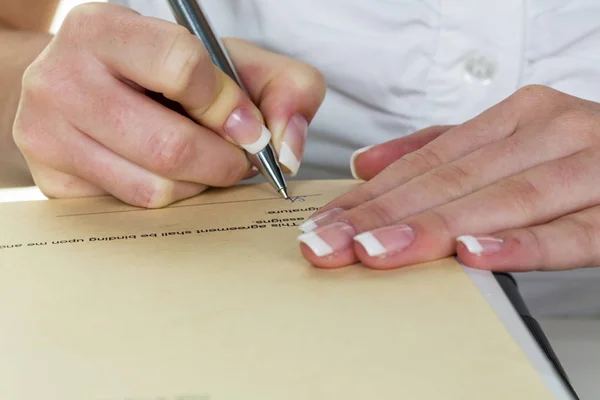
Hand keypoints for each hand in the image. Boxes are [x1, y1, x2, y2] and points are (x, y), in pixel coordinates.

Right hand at [13, 3, 324, 206]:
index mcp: (105, 29)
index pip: (182, 67)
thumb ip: (284, 87)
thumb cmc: (164, 75)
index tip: (247, 127)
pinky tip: (171, 175)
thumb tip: (286, 151)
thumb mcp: (228, 62)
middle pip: (170, 145)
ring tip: (202, 162)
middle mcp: (61, 78)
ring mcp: (47, 134)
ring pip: (154, 188)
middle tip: (235, 159)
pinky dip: (171, 199)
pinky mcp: (53, 181)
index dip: (229, 106)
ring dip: (199, 184)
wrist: (86, 88)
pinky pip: (134, 209)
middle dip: (223, 162)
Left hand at [298, 85, 599, 271]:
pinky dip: (520, 243)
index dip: (369, 195)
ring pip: (498, 200)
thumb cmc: (581, 158)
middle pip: (450, 180)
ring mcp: (588, 166)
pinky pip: (570, 230)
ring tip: (376, 251)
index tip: (324, 224)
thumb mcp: (510, 142)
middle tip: (328, 244)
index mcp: (517, 118)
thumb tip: (366, 162)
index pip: (426, 161)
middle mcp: (548, 133)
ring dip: (432, 228)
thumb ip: (442, 150)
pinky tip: (474, 255)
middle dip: (381, 216)